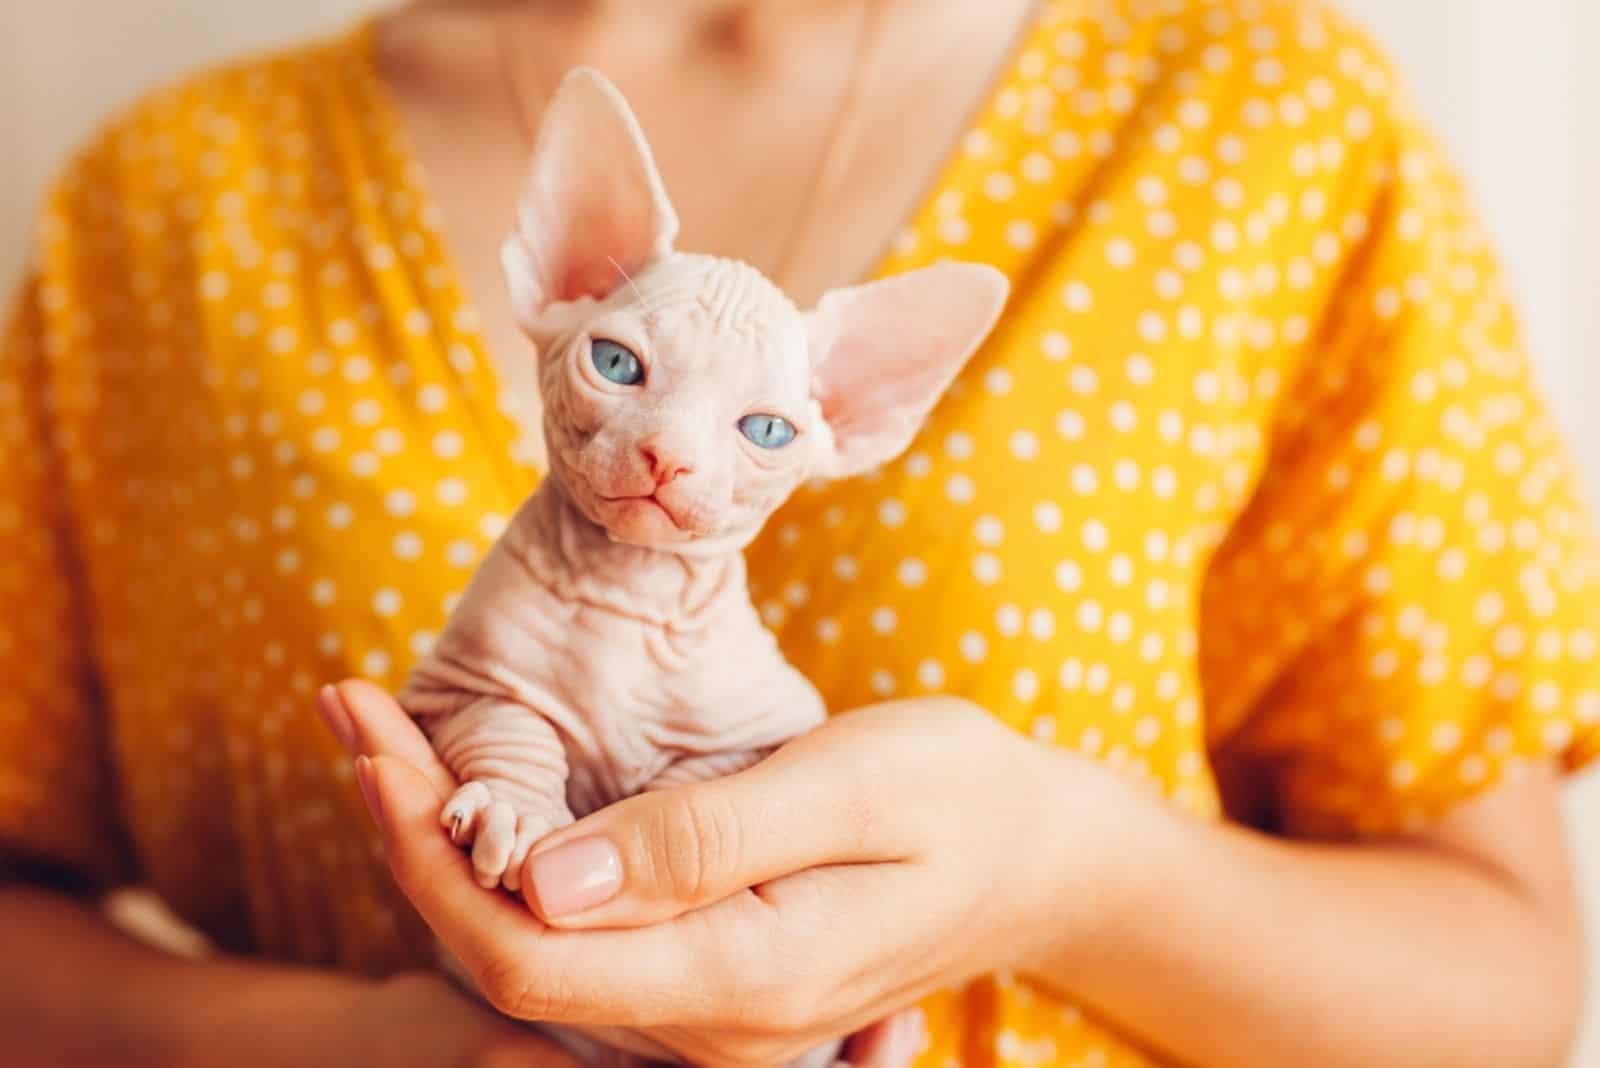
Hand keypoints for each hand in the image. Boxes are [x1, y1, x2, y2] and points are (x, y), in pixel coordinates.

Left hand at [319, 681, 1127, 1066]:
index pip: (523, 951)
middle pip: (503, 958)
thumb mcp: (849, 785)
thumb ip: (706, 840)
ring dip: (445, 846)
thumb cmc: (959, 794)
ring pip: (530, 953)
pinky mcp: (711, 980)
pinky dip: (506, 863)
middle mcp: (710, 1020)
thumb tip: (547, 878)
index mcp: (740, 973)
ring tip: (388, 734)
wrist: (1039, 856)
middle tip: (353, 712)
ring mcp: (710, 1013)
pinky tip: (476, 793)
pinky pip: (576, 941)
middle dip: (410, 835)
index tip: (371, 736)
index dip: (426, 852)